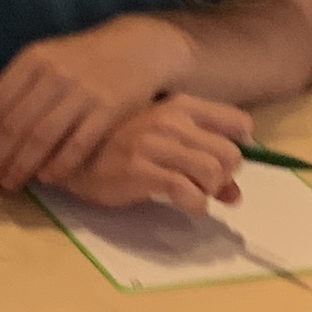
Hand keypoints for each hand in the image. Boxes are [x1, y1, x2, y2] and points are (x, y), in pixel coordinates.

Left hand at [0, 18, 190, 191]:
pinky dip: (59, 166)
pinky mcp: (110, 110)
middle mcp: (55, 74)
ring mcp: (83, 92)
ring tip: (9, 184)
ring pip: (42, 137)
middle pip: (16, 124)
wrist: (137, 48)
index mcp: (33, 59)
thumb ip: (13, 86)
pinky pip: (78, 145)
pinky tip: (46, 179)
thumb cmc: (81, 60)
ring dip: (21, 166)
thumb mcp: (45, 60)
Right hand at [49, 94, 249, 214]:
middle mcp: (171, 120)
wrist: (69, 153)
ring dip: (210, 191)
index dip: (242, 148)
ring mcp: (155, 144)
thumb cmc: (118, 146)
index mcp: (180, 106)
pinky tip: (185, 205)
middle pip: (230, 154)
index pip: (238, 122)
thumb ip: (201, 159)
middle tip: (207, 185)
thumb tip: (235, 194)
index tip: (228, 166)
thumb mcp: (163, 142)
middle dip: (225, 177)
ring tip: (194, 194)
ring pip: (213, 173)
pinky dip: (195, 205)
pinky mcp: (141, 170)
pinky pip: (188, 192)